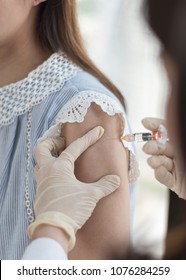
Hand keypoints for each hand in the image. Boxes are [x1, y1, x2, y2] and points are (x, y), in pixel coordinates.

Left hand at [28, 126, 119, 250]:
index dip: (88, 138)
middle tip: (64, 144)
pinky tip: (61, 177)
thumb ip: (104, 185)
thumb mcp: (90, 195)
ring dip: (50, 156)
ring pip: (40, 161)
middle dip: (53, 142)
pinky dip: (50, 170)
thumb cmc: (70, 208)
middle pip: (42, 147)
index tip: (98, 131)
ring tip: (63, 158)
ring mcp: (42, 182)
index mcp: (59, 167)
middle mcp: (47, 171)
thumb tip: (116, 179)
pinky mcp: (41, 192)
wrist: (53, 229)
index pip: (75, 147)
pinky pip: (42, 174)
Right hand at [142, 117, 185, 198]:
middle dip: (152, 146)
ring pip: (160, 162)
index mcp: (181, 142)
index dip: (156, 126)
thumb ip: (178, 133)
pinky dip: (160, 174)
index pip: (167, 131)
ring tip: (154, 161)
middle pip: (161, 147)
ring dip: (155, 161)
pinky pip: (165, 178)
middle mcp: (179, 153)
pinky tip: (159, 170)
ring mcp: (177, 168)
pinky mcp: (176, 183)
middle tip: (148, 147)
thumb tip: (169, 122)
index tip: (146, 123)